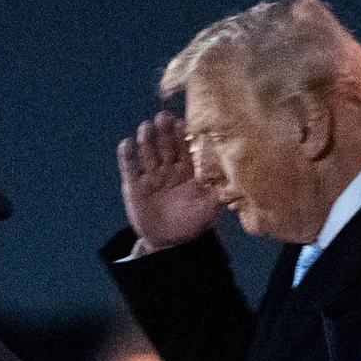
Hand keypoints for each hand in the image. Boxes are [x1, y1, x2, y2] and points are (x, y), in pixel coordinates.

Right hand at [116, 110, 217, 252]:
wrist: (169, 243)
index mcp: (187, 169)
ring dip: (146, 139)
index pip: (185, 147)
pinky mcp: (133, 186)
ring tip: (146, 127)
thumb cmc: (192, 222)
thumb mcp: (210, 205)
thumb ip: (219, 188)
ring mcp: (150, 176)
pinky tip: (126, 144)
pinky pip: (129, 168)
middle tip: (163, 117)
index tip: (182, 123)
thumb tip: (233, 173)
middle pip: (165, 145)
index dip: (183, 135)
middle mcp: (168, 168)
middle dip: (164, 131)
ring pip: (147, 152)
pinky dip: (126, 156)